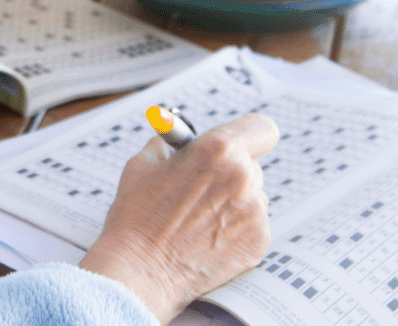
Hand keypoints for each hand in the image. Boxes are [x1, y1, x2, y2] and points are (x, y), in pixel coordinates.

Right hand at [79, 113, 278, 323]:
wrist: (139, 270)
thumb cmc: (137, 216)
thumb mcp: (144, 163)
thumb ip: (170, 145)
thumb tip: (178, 139)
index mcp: (217, 149)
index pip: (260, 128)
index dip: (248, 133)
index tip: (239, 140)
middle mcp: (242, 178)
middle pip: (252, 162)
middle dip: (230, 169)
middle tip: (202, 183)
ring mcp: (254, 213)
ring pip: (252, 194)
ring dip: (233, 199)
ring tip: (198, 216)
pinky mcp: (258, 242)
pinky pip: (252, 222)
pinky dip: (234, 226)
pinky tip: (206, 235)